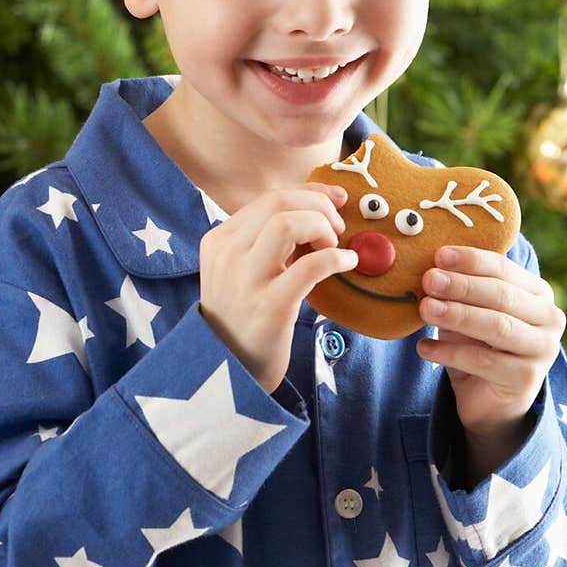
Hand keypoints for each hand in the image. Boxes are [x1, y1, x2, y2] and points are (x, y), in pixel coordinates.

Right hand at [199, 183, 357, 394]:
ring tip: (335, 246)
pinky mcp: (269, 307)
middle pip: (279, 203)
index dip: (310, 193)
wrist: (228, 373)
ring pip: (288, 223)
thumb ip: (264, 242)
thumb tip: (318, 210)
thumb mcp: (239, 272)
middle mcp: (226, 255)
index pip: (269, 199)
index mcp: (219, 241)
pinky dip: (336, 258)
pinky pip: (310, 266)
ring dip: (321, 226)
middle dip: (318, 206)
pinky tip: (347, 264)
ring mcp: (245, 281)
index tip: (335, 200)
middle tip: (337, 228)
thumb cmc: (243, 319)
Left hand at [417, 245, 566, 458]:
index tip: (439, 255)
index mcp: (538, 293)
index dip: (471, 261)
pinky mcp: (527, 379)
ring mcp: (543, 350)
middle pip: (502, 296)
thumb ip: (460, 291)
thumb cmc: (479, 346)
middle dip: (462, 286)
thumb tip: (431, 269)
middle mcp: (549, 318)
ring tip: (426, 309)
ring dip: (457, 315)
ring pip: (497, 326)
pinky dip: (450, 352)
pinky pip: (484, 361)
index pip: (503, 270)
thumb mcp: (470, 313)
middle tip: (429, 280)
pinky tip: (424, 347)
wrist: (492, 401)